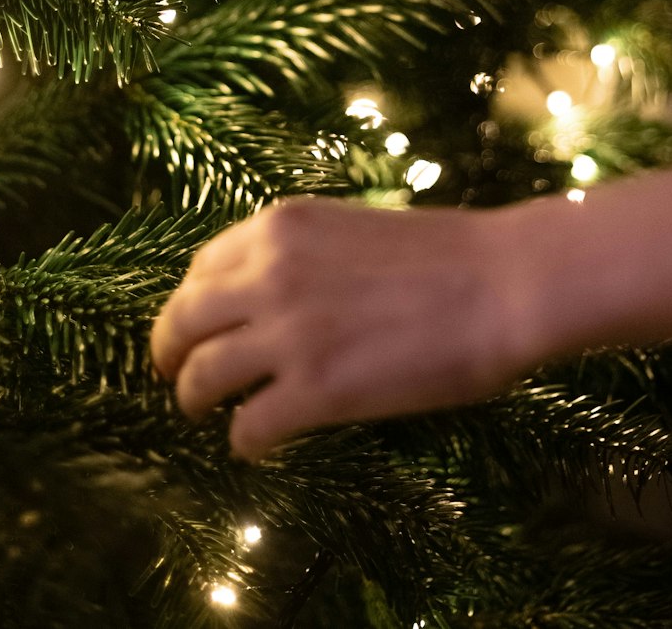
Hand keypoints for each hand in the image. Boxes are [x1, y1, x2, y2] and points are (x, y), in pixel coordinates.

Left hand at [149, 196, 529, 461]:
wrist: (501, 284)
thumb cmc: (447, 253)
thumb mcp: (351, 229)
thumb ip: (302, 257)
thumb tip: (271, 295)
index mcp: (279, 226)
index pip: (200, 268)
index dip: (193, 302)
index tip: (198, 324)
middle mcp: (267, 274)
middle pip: (182, 321)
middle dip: (169, 352)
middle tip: (174, 375)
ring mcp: (286, 335)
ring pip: (200, 377)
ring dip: (195, 399)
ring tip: (206, 413)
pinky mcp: (313, 393)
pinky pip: (247, 427)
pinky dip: (243, 442)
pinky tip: (256, 445)